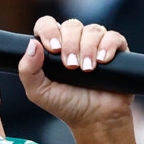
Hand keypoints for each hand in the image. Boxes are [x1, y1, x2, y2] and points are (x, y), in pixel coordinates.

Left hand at [18, 15, 134, 135]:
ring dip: (88, 49)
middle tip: (71, 67)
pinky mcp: (116, 50)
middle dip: (70, 45)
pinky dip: (108, 46)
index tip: (53, 48)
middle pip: (71, 25)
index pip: (47, 24)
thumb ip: (28, 70)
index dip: (49, 31)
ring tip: (87, 70)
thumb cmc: (66, 105)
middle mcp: (74, 41)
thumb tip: (32, 44)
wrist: (95, 120)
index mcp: (54, 47)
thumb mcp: (38, 92)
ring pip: (92, 30)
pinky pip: (113, 37)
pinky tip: (103, 61)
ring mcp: (96, 44)